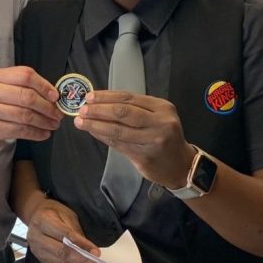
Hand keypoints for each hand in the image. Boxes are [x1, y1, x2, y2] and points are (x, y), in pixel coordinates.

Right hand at [0, 66, 61, 164]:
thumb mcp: (1, 91)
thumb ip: (22, 88)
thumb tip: (53, 95)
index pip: (25, 75)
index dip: (44, 85)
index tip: (55, 96)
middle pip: (26, 95)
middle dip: (47, 106)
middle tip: (57, 114)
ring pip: (25, 115)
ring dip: (44, 121)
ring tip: (53, 125)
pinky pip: (20, 130)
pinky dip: (35, 133)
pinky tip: (43, 134)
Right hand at [26, 198, 107, 262]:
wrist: (36, 216)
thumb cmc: (54, 212)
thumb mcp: (66, 214)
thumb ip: (75, 231)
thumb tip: (90, 249)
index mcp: (43, 221)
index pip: (65, 235)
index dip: (81, 244)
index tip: (97, 253)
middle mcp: (37, 238)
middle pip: (62, 252)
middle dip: (83, 261)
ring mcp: (38, 251)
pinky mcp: (42, 259)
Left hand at [75, 91, 195, 188]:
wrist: (181, 165)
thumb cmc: (165, 136)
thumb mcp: (158, 116)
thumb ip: (135, 108)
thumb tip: (100, 103)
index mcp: (162, 107)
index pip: (129, 98)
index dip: (106, 97)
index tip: (89, 97)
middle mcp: (160, 122)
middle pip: (123, 112)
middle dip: (99, 110)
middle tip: (82, 110)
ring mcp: (153, 141)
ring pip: (119, 130)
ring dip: (96, 125)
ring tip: (82, 122)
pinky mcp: (144, 157)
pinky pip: (119, 144)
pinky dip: (103, 137)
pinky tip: (93, 132)